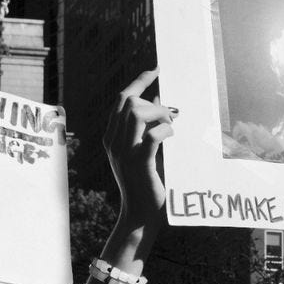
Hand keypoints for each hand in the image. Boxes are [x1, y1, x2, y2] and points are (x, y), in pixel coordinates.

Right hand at [103, 68, 173, 228]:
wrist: (139, 215)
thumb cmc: (145, 183)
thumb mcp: (142, 151)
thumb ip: (147, 126)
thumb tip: (157, 100)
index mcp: (112, 137)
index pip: (122, 99)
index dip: (139, 81)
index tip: (156, 69)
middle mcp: (114, 142)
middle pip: (129, 101)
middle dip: (153, 102)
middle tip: (170, 117)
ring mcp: (124, 152)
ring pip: (136, 112)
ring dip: (159, 114)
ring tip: (170, 127)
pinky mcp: (139, 164)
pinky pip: (152, 136)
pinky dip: (165, 131)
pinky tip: (171, 138)